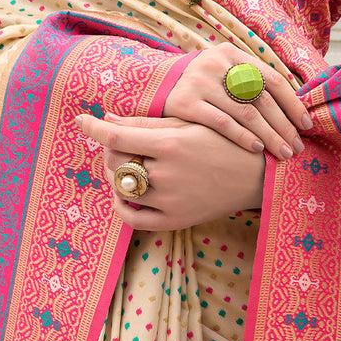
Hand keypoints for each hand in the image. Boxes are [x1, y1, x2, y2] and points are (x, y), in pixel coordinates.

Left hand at [75, 111, 265, 230]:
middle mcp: (167, 174)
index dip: (93, 128)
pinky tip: (127, 191)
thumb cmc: (226, 140)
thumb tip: (109, 120)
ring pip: (122, 187)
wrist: (259, 175)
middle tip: (122, 141)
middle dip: (112, 149)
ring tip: (130, 163)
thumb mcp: (190, 124)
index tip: (81, 120)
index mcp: (171, 144)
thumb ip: (148, 124)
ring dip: (117, 173)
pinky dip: (122, 204)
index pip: (116, 137)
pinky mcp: (175, 220)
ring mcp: (170, 201)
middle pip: (115, 161)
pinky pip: (133, 217)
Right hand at [163, 44, 311, 159]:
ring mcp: (200, 83)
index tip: (306, 125)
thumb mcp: (223, 72)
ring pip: (246, 112)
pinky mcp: (185, 103)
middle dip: (284, 125)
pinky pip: (222, 123)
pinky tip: (257, 148)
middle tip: (297, 146)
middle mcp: (217, 64)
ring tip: (282, 152)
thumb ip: (251, 81)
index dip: (293, 103)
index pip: (273, 78)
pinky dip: (243, 136)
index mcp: (232, 54)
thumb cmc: (201, 84)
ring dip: (269, 135)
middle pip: (262, 98)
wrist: (154, 85)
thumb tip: (294, 105)